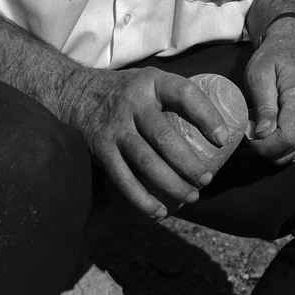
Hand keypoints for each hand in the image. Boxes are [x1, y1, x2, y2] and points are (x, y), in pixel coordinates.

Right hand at [63, 67, 227, 218]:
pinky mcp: (100, 150)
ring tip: (192, 197)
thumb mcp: (149, 82)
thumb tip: (220, 128)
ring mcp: (114, 128)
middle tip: (207, 180)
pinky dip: (142, 200)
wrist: (72, 92)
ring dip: (172, 185)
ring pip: (147, 163)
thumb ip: (175, 98)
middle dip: (190, 164)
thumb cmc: (125, 92)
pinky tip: (159, 212)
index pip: (184, 94)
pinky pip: (123, 180)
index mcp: (152, 83)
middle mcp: (132, 104)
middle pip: (165, 138)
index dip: (207, 115)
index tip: (223, 139)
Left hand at [244, 21, 294, 164]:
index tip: (248, 134)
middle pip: (291, 148)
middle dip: (265, 145)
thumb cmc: (272, 59)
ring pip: (294, 152)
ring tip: (261, 124)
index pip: (288, 138)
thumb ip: (263, 107)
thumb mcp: (259, 76)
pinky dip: (281, 144)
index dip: (264, 145)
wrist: (292, 50)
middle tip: (250, 127)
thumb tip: (263, 135)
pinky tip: (272, 126)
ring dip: (272, 145)